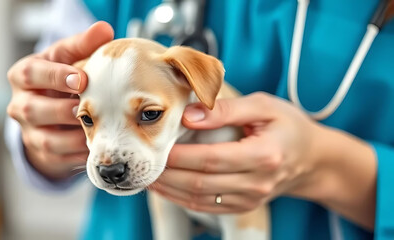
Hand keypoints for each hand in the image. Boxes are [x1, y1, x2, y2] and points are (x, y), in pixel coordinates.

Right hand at [7, 21, 113, 179]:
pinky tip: (99, 146)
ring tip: (98, 129)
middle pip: (33, 110)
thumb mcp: (68, 58)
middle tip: (88, 107)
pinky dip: (80, 153)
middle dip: (63, 109)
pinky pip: (61, 158)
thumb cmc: (63, 77)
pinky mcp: (44, 154)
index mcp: (24, 76)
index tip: (82, 78)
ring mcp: (30, 132)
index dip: (55, 76)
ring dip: (74, 136)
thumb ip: (84, 44)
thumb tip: (105, 30)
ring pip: (46, 140)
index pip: (31, 74)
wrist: (55, 112)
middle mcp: (21, 105)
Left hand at [152, 92, 322, 212]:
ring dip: (170, 189)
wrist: (311, 158)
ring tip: (148, 175)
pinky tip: (166, 187)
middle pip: (201, 182)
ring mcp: (251, 198)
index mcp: (264, 155)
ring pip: (200, 199)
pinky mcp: (244, 205)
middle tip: (144, 162)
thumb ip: (226, 109)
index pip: (211, 159)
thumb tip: (189, 115)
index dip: (181, 155)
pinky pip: (207, 207)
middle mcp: (257, 183)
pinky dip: (182, 199)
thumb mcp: (264, 106)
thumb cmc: (288, 126)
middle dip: (168, 174)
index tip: (157, 146)